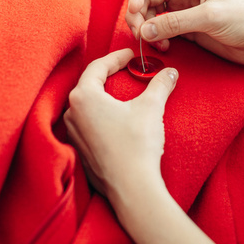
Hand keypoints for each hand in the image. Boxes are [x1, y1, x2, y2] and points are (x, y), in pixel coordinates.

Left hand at [64, 49, 177, 200]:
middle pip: (88, 85)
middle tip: (126, 69)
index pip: (97, 67)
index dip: (116, 57)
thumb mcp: (151, 108)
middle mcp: (72, 114)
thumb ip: (160, 85)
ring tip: (121, 94)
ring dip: (103, 98)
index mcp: (83, 97)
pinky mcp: (79, 151)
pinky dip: (101, 118)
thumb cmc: (137, 145)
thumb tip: (170, 72)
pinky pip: (88, 126)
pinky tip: (116, 121)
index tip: (131, 55)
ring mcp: (73, 134)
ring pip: (86, 107)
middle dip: (108, 75)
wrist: (132, 188)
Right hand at [125, 0, 243, 65]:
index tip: (133, 10)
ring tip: (153, 42)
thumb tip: (144, 31)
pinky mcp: (186, 27)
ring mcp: (183, 9)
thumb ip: (175, 23)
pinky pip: (160, 29)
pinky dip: (156, 38)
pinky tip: (165, 46)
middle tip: (139, 34)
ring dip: (146, 28)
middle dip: (138, 14)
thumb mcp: (209, 17)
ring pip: (150, 14)